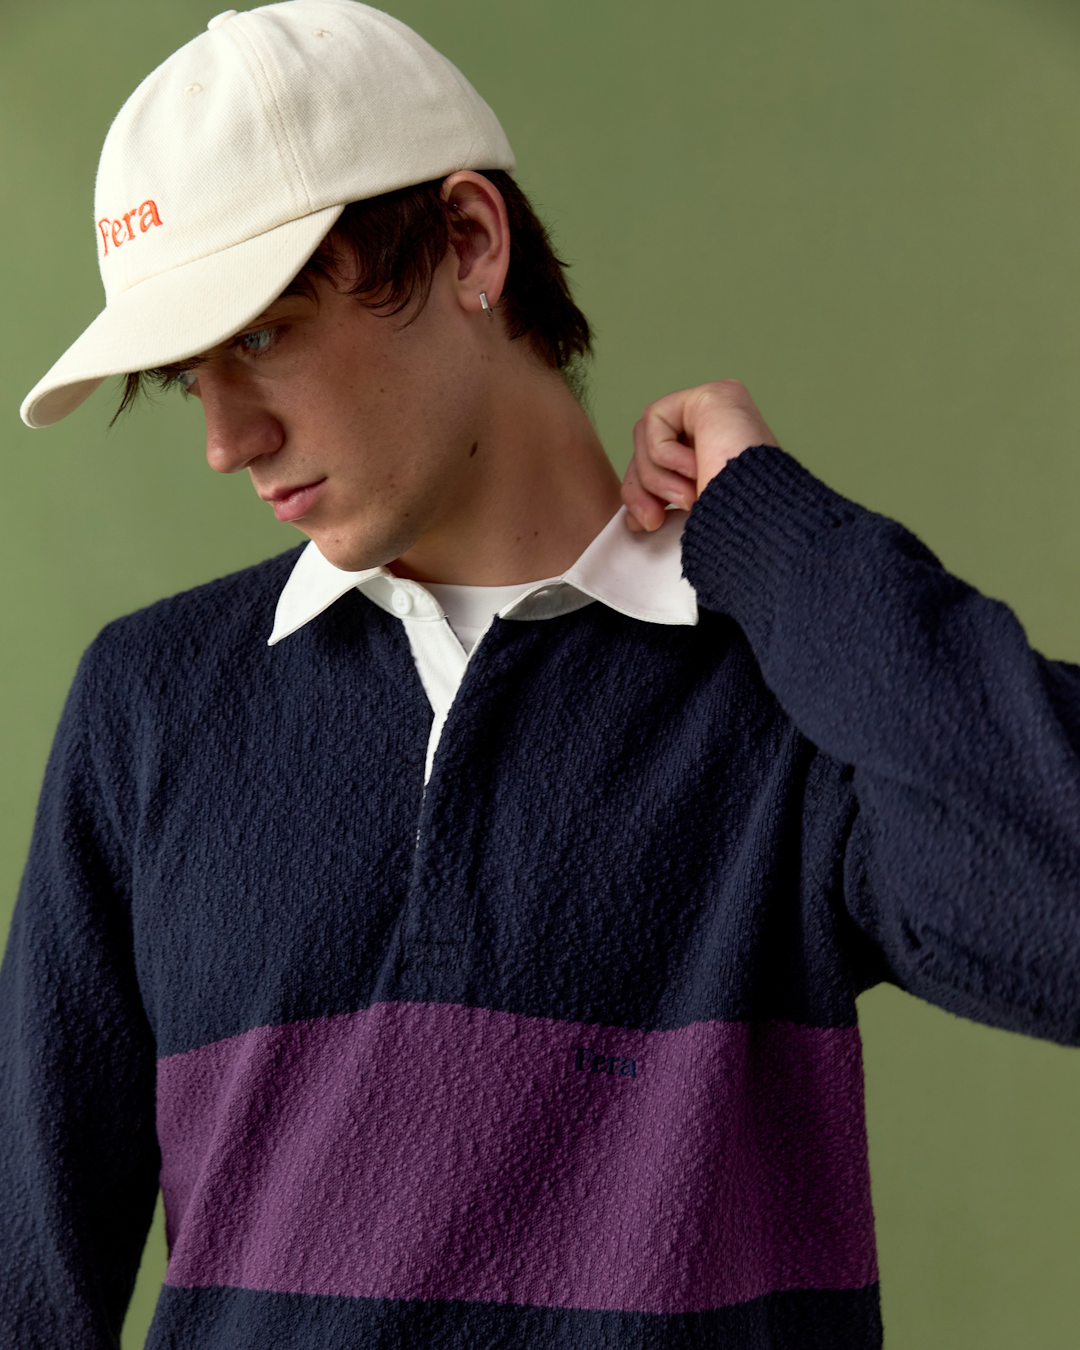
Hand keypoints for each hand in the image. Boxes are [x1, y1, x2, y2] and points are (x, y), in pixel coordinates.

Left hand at [622, 380, 777, 531]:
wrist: (758, 524)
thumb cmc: (735, 528)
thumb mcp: (686, 515)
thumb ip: (657, 504)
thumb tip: (631, 520)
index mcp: (717, 453)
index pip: (659, 462)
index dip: (642, 492)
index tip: (644, 524)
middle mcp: (719, 426)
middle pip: (648, 446)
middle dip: (642, 487)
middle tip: (653, 520)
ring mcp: (718, 407)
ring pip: (646, 434)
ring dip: (656, 476)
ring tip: (688, 497)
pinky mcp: (712, 395)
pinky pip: (655, 419)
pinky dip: (664, 454)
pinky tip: (697, 468)